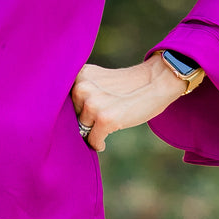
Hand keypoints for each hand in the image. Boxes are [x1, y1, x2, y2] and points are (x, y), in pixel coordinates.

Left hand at [71, 54, 185, 151]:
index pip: (65, 100)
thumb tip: (63, 119)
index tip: (79, 116)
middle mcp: (82, 86)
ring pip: (82, 127)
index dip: (73, 111)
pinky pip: (92, 139)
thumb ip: (82, 92)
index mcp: (80, 74)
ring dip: (91, 131)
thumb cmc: (127, 85)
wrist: (155, 83)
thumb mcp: (98, 80)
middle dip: (82, 120)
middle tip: (97, 119)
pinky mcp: (104, 119)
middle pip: (72, 114)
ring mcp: (93, 103)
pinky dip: (97, 144)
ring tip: (104, 127)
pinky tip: (103, 142)